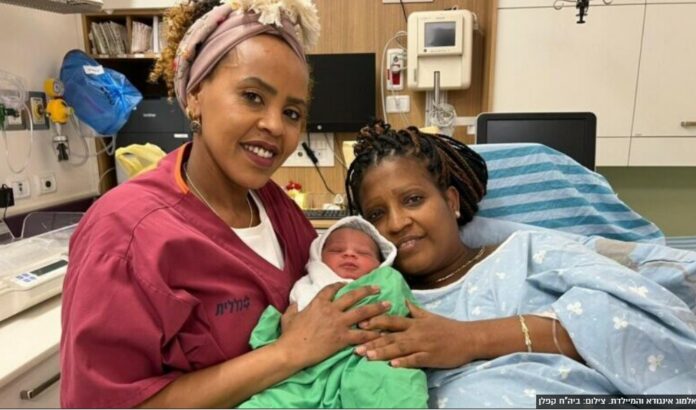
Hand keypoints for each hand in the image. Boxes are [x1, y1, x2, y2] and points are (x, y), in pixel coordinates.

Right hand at [277, 283, 389, 368]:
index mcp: (318, 303)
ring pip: (363, 312)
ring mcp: (338, 323)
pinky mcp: (342, 338)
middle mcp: (331, 310)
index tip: (347, 283)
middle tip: (378, 288)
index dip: (340, 285)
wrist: (293, 351)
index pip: (332, 289)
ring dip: (376, 308)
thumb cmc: (289, 335)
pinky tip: (382, 333)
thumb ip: (294, 308)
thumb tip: (295, 304)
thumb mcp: (289, 316)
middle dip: (367, 291)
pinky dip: (373, 334)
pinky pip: (362, 334)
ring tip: (388, 305)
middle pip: (353, 296)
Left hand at [354, 300, 479, 368]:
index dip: (375, 322)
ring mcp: (423, 345)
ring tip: (368, 356)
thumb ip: (414, 310)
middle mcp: (416, 332)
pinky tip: (392, 365)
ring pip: (400, 348)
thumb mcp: (429, 315)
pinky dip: (404, 362)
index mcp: (414, 322)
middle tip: (355, 346)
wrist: (468, 338)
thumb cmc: (448, 327)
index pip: (391, 320)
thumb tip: (402, 301)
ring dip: (383, 352)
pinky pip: (415, 360)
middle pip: (391, 336)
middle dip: (372, 341)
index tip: (359, 324)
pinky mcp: (431, 357)